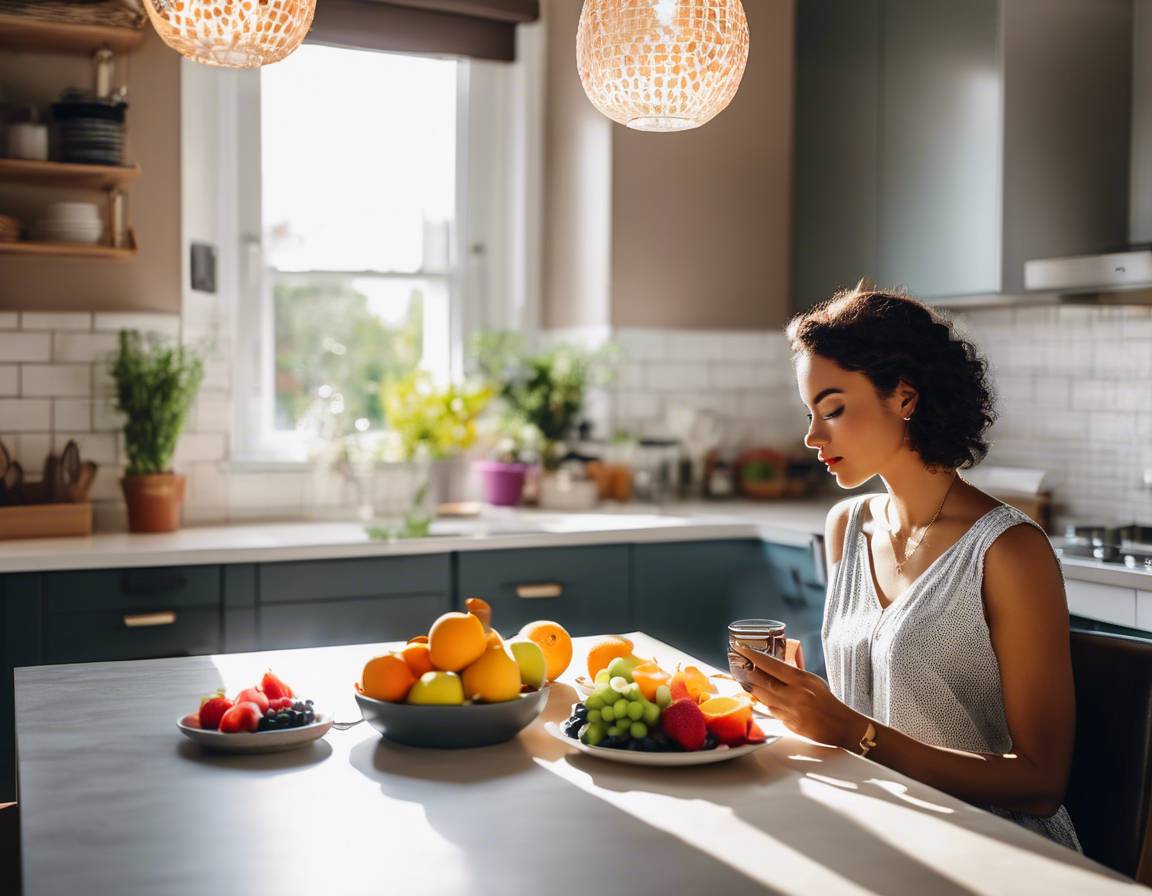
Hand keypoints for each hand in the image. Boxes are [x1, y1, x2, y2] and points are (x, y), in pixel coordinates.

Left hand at [730, 642, 865, 749]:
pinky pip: (771, 711)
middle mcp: (793, 695)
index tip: (740, 648)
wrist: (840, 724)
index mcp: (800, 680)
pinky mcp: (788, 724)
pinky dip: (765, 703)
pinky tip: (762, 698)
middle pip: (761, 681)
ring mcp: (789, 711)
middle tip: (738, 666)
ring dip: (752, 688)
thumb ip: (794, 672)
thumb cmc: (827, 699)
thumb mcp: (813, 679)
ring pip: (762, 697)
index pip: (770, 664)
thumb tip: (777, 662)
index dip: (753, 656)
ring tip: (744, 680)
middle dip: (747, 673)